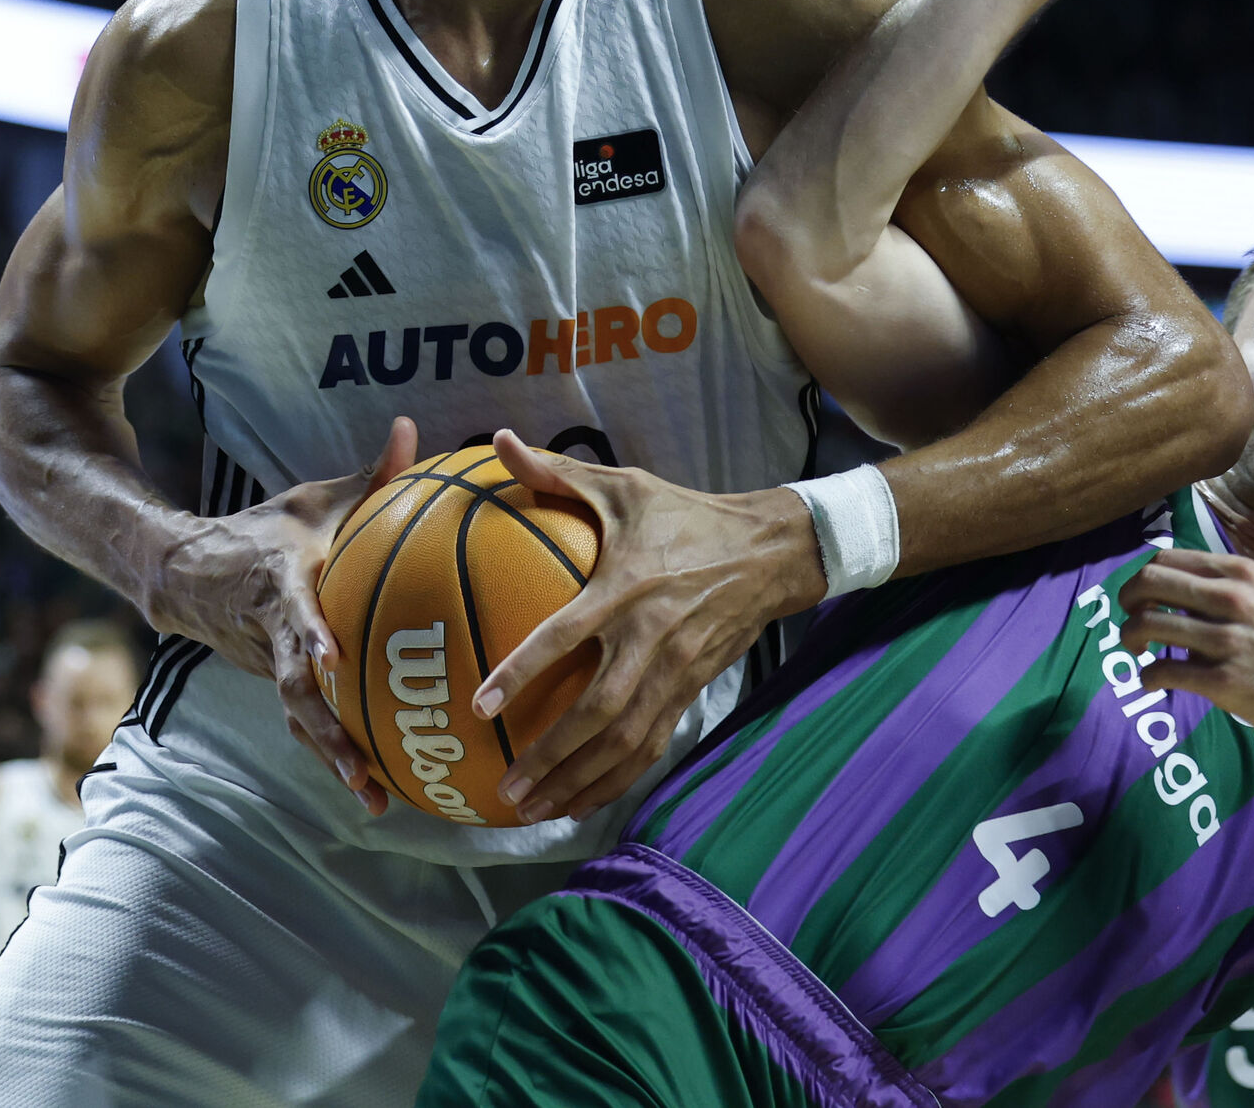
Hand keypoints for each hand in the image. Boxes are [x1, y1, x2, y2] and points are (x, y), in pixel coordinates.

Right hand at [144, 415, 419, 813]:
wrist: (182, 572)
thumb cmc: (263, 530)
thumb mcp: (312, 498)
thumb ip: (368, 474)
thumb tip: (408, 429)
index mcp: (280, 585)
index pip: (295, 612)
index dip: (310, 635)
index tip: (333, 661)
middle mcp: (271, 636)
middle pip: (295, 691)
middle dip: (327, 734)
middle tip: (363, 770)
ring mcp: (268, 666)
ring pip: (298, 719)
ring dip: (333, 760)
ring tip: (375, 797)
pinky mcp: (273, 683)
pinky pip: (303, 723)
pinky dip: (334, 755)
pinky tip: (377, 788)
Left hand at [473, 430, 821, 822]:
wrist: (771, 552)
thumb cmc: (686, 517)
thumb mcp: (624, 486)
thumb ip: (557, 472)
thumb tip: (497, 442)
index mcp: (626, 588)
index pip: (566, 637)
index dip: (524, 673)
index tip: (483, 706)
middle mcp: (649, 638)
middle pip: (599, 713)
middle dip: (552, 756)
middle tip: (507, 787)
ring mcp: (674, 671)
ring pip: (625, 741)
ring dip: (580, 780)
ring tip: (534, 811)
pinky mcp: (691, 690)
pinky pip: (650, 744)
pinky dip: (617, 778)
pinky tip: (582, 802)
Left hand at [1115, 550, 1253, 741]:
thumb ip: (1225, 589)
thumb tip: (1176, 595)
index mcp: (1238, 573)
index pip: (1164, 559)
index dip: (1141, 579)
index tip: (1139, 599)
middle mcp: (1231, 598)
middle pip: (1148, 583)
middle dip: (1126, 603)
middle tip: (1130, 624)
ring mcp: (1228, 639)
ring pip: (1147, 625)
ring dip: (1130, 640)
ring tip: (1138, 653)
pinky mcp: (1226, 680)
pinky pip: (1163, 671)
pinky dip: (1147, 677)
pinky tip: (1153, 683)